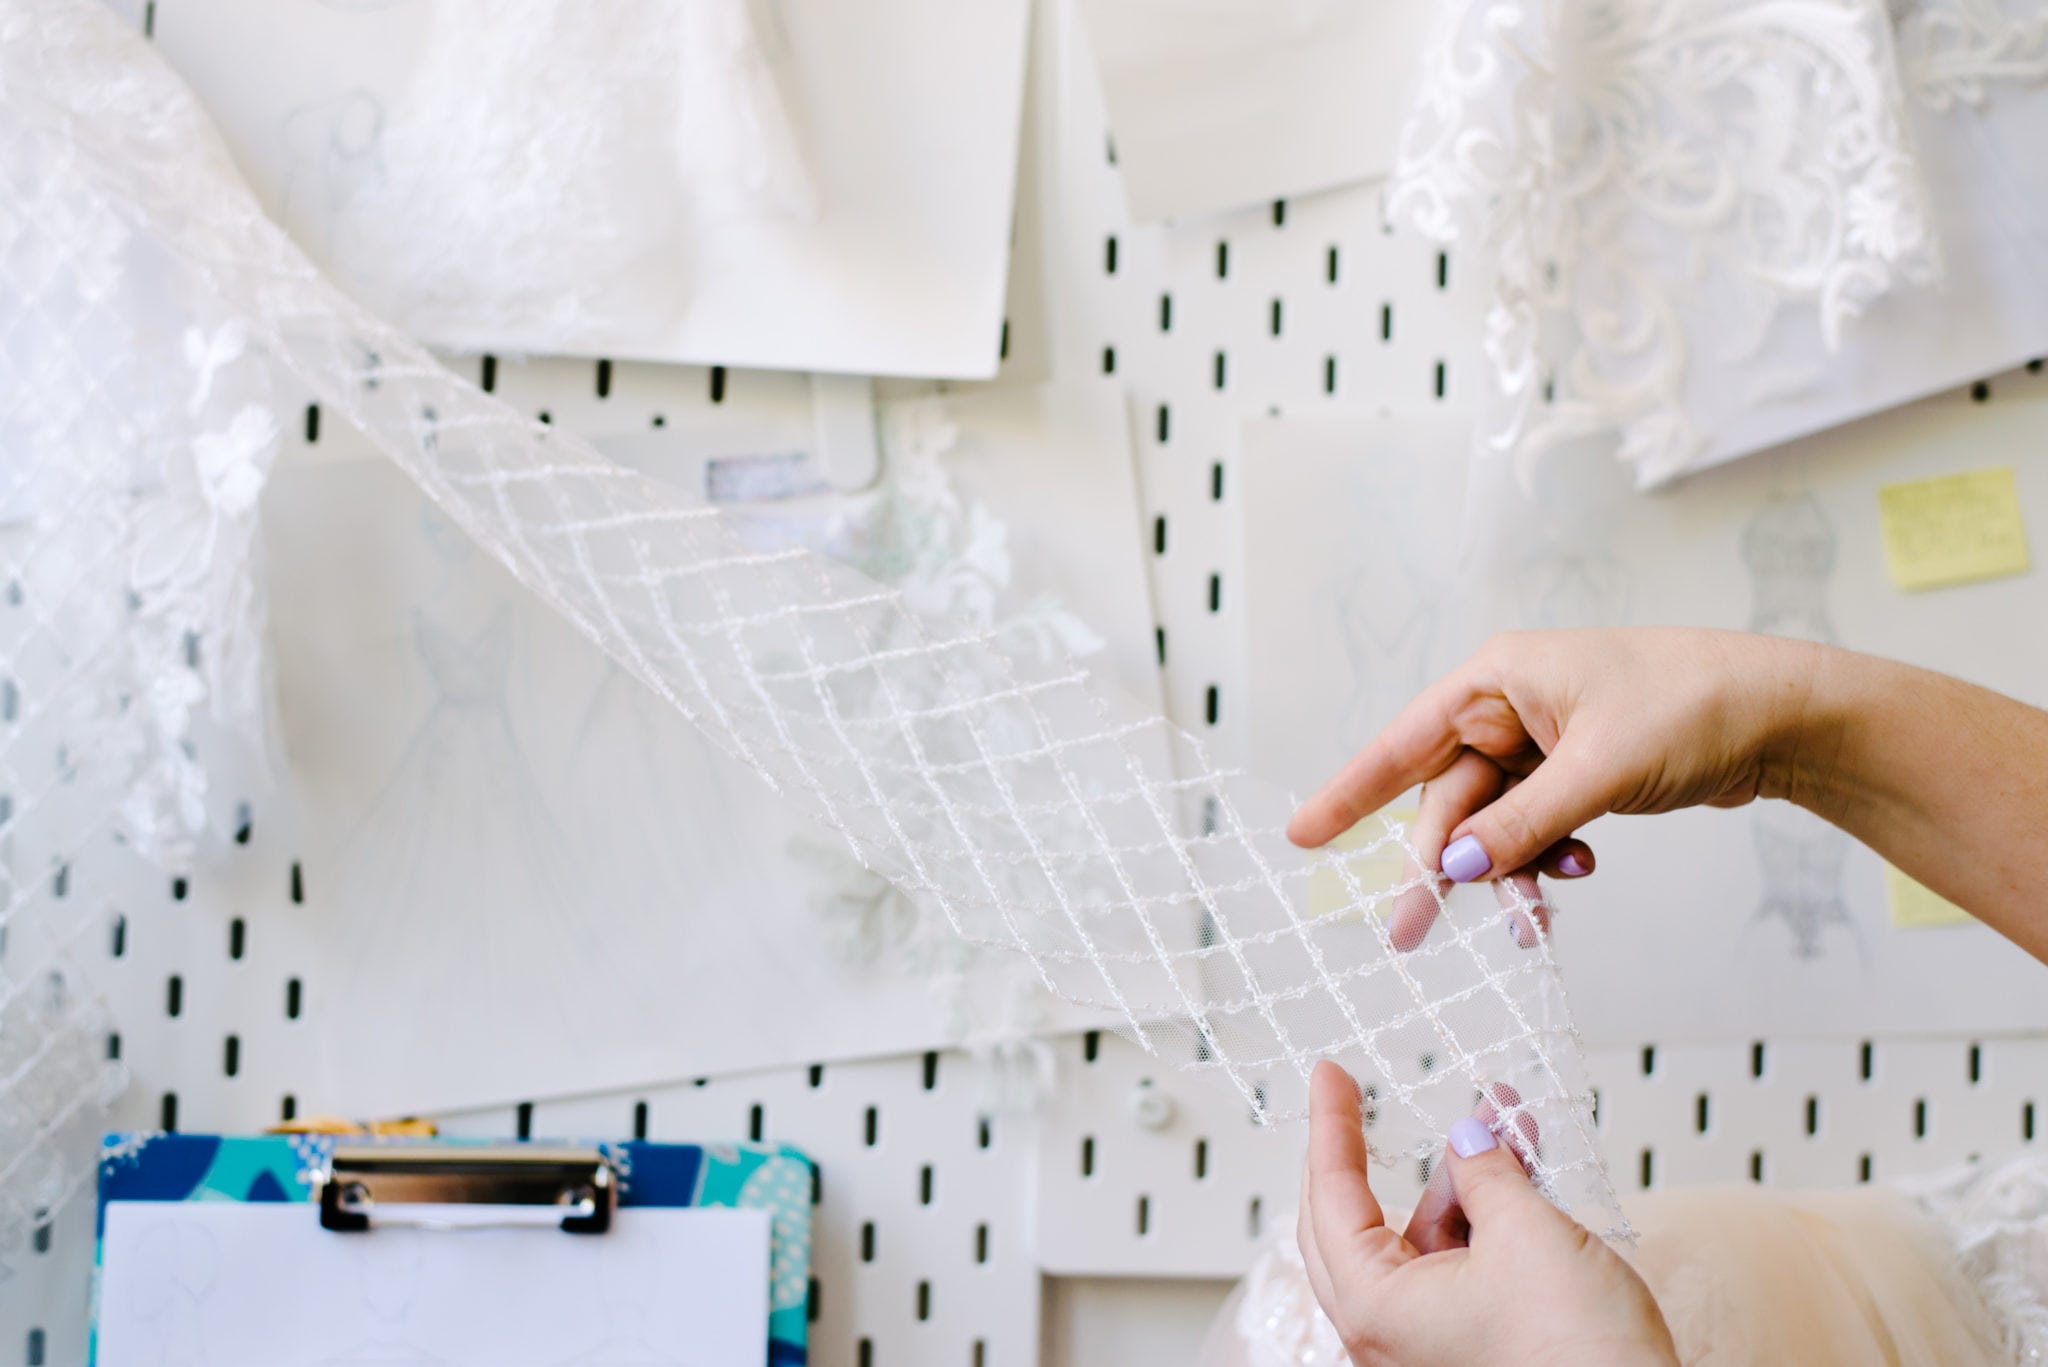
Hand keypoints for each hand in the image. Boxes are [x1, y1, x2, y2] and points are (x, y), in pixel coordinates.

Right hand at [1288, 628, 1819, 883]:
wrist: (1785, 714)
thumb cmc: (1695, 706)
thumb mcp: (1601, 768)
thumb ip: (1523, 822)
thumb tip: (1457, 866)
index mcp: (1498, 679)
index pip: (1403, 742)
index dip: (1349, 791)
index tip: (1301, 835)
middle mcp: (1509, 707)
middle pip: (1447, 798)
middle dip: (1442, 864)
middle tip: (1413, 932)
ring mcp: (1543, 744)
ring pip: (1491, 825)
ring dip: (1505, 871)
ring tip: (1530, 916)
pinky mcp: (1575, 775)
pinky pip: (1530, 830)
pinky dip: (1543, 861)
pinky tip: (1576, 873)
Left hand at [1298, 1061, 1676, 1366]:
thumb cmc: (1579, 1358)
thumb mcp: (1526, 1233)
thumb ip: (1486, 1174)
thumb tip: (1467, 1141)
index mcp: (1374, 1308)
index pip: (1330, 1197)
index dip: (1331, 1127)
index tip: (1330, 1078)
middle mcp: (1387, 1335)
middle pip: (1354, 1221)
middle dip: (1380, 1153)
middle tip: (1364, 1099)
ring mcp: (1426, 1344)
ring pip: (1420, 1239)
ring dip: (1457, 1179)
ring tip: (1500, 1123)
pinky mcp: (1469, 1347)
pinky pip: (1455, 1265)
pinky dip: (1480, 1217)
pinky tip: (1517, 1173)